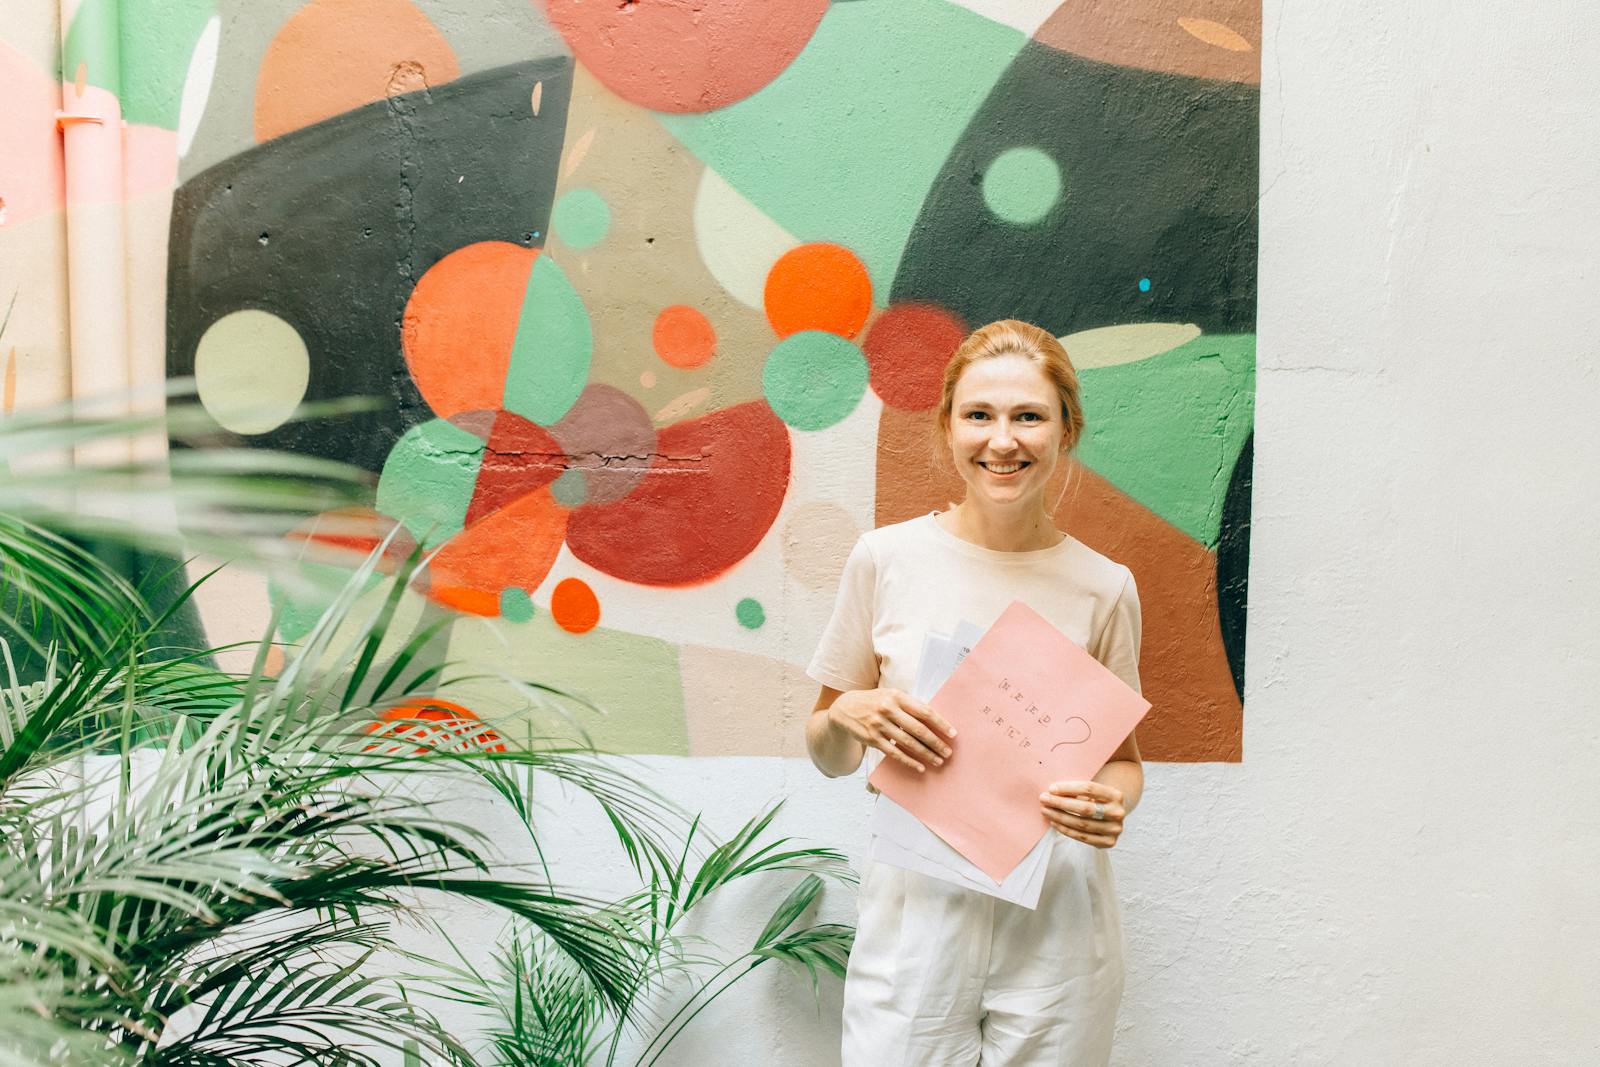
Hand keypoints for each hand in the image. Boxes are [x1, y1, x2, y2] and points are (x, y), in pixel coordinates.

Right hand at [826, 688, 955, 773]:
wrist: (845, 708)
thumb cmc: (874, 702)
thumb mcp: (890, 696)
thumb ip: (909, 705)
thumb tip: (935, 719)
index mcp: (896, 696)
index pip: (924, 711)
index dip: (940, 723)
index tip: (952, 734)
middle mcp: (887, 709)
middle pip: (918, 729)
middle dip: (935, 742)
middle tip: (947, 752)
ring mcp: (879, 724)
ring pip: (907, 742)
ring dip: (925, 754)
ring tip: (938, 761)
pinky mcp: (872, 738)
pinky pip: (894, 752)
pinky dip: (908, 761)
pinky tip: (919, 767)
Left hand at [1040, 780, 1125, 848]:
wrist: (1113, 816)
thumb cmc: (1097, 800)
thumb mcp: (1093, 792)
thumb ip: (1078, 791)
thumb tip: (1052, 792)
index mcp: (1116, 795)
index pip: (1089, 789)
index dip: (1068, 788)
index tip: (1051, 788)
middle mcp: (1118, 812)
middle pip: (1085, 808)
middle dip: (1061, 803)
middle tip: (1044, 799)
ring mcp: (1115, 829)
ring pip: (1082, 824)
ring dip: (1060, 817)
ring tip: (1046, 811)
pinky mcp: (1109, 842)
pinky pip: (1083, 837)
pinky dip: (1066, 830)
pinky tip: (1055, 823)